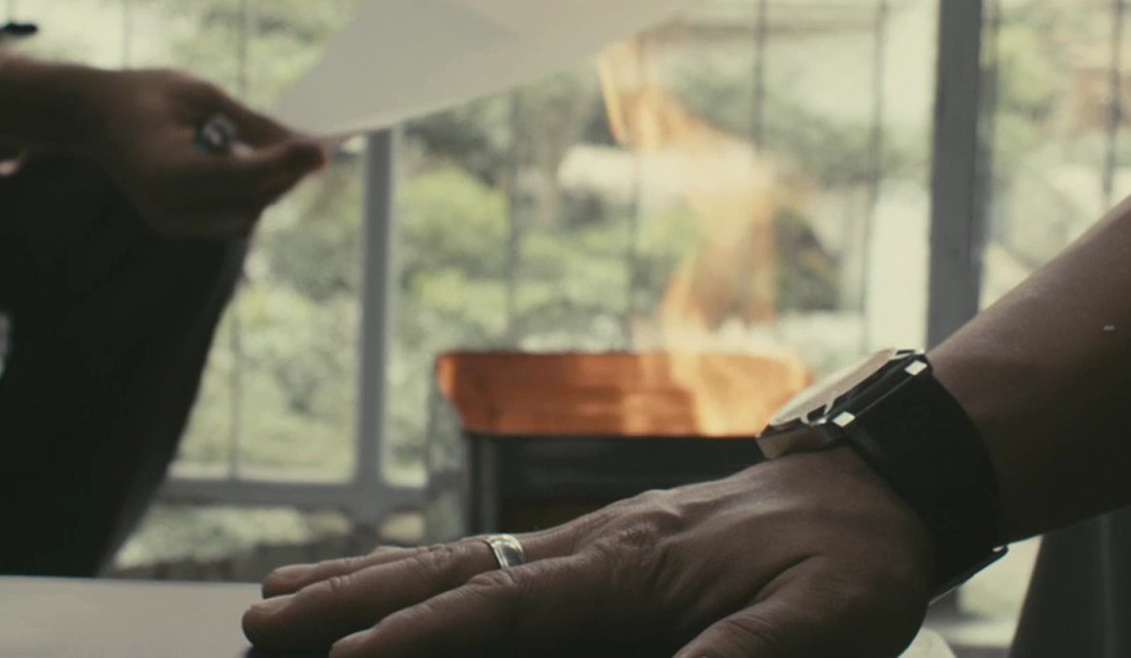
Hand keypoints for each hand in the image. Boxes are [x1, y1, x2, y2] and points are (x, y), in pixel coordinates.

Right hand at [77, 69, 325, 236]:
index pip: (240, 176)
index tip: (321, 149)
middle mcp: (165, 206)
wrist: (95, 117)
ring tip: (281, 153)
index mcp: (164, 169)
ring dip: (270, 188)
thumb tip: (307, 144)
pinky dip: (249, 197)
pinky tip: (252, 166)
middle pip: (248, 201)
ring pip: (245, 217)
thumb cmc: (147, 95)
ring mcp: (169, 222)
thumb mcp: (203, 94)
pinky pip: (229, 220)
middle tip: (313, 148)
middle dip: (285, 176)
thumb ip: (254, 124)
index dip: (285, 163)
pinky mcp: (175, 227)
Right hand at [244, 450, 935, 657]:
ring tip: (278, 595)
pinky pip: (488, 570)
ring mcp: (587, 547)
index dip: (427, 637)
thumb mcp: (825, 617)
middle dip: (354, 597)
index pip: (509, 604)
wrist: (871, 489)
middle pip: (452, 572)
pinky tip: (382, 589)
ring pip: (455, 564)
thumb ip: (747, 657)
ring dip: (363, 580)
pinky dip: (416, 578)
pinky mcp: (597, 556)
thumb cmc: (850, 559)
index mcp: (631, 563)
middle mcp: (590, 548)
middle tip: (259, 617)